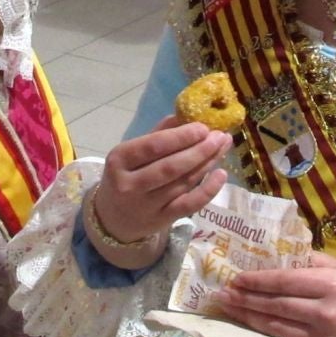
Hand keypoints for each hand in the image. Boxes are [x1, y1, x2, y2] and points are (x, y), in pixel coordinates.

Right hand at [92, 117, 230, 246]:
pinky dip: (208, 190)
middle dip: (199, 150)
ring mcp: (146, 205)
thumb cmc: (125, 177)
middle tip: (219, 136)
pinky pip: (189, 205)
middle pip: (171, 166)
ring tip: (222, 147)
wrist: (113, 219)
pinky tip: (221, 174)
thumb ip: (156, 135)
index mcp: (119, 160)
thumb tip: (185, 116)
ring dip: (207, 163)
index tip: (203, 127)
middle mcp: (130, 184)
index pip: (153, 146)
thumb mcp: (131, 154)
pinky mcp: (162, 220)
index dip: (181, 136)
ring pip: (182, 183)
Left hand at [215, 252, 335, 336]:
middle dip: (244, 300)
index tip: (235, 278)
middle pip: (275, 306)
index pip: (283, 282)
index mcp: (329, 284)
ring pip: (275, 328)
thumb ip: (306, 261)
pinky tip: (247, 330)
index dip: (255, 281)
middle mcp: (324, 312)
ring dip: (247, 319)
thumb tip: (270, 255)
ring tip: (228, 310)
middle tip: (221, 295)